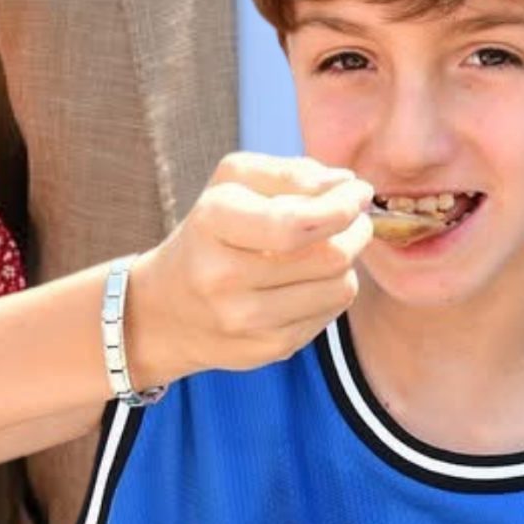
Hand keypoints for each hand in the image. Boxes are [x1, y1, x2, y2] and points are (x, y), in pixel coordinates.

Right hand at [124, 153, 371, 390]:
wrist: (166, 309)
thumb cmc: (212, 231)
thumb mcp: (234, 183)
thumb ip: (292, 173)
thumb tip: (347, 185)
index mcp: (213, 222)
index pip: (296, 223)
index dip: (342, 206)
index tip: (358, 192)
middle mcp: (222, 277)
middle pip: (329, 256)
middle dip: (356, 230)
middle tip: (354, 218)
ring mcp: (244, 320)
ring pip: (340, 288)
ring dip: (347, 263)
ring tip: (329, 248)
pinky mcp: (266, 349)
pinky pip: (330, 314)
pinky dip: (331, 291)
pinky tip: (309, 281)